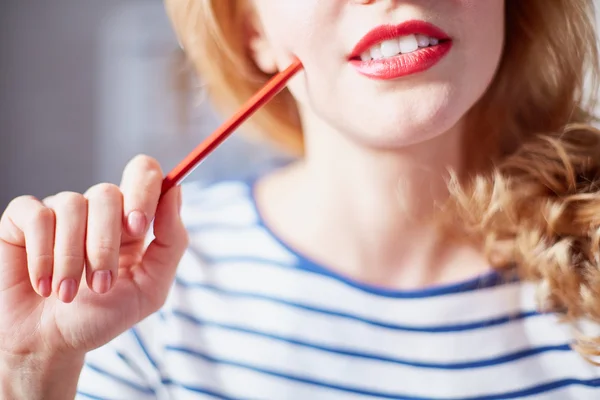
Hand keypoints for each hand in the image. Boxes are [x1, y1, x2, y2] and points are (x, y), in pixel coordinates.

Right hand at [0, 155, 187, 360]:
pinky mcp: (23, 220)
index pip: (144, 173)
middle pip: (107, 193)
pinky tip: (43, 284)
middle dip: (104, 244)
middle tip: (101, 285)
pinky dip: (42, 255)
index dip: (143, 189)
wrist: (50, 344)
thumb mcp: (150, 288)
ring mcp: (60, 211)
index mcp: (132, 220)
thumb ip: (171, 241)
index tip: (138, 226)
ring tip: (67, 294)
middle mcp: (97, 209)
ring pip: (71, 205)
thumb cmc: (101, 315)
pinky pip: (37, 216)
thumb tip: (176, 190)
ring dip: (71, 258)